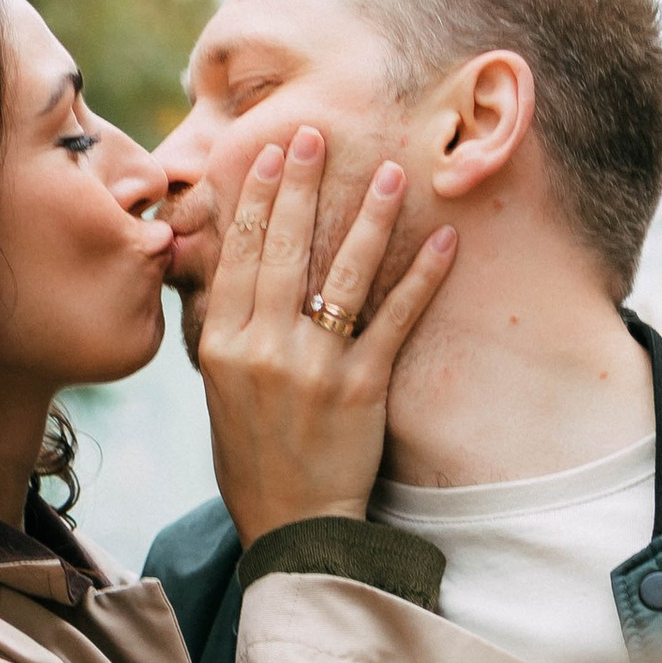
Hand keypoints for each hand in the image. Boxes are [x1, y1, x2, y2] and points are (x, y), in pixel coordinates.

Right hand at [199, 127, 455, 544]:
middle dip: (301, 186)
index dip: (256, 199)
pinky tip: (442, 239)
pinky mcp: (362, 388)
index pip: (238, 255)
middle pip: (282, 250)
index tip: (271, 154)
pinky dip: (420, 277)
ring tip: (387, 172)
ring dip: (366, 217)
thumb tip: (230, 269)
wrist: (293, 528)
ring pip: (340, 275)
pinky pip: (394, 320)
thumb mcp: (219, 393)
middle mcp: (264, 349)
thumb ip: (228, 331)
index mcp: (224, 347)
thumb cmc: (254, 460)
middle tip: (316, 134)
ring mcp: (313, 368)